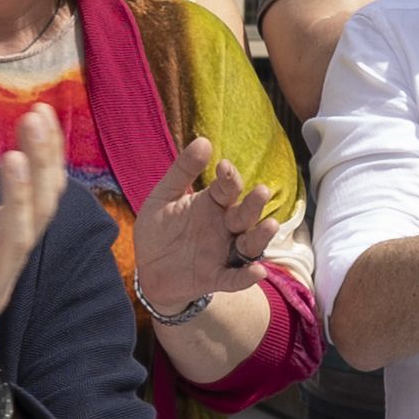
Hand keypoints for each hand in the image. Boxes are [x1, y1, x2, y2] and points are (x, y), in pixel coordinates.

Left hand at [0, 107, 72, 418]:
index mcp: (1, 240)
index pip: (34, 192)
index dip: (41, 154)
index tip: (39, 111)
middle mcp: (4, 262)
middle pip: (34, 210)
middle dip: (37, 165)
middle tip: (35, 122)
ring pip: (13, 244)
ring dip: (15, 203)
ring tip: (12, 160)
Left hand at [129, 135, 270, 315]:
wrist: (147, 270)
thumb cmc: (159, 231)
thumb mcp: (163, 198)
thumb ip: (182, 172)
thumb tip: (203, 140)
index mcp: (212, 204)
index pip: (228, 188)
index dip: (228, 177)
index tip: (223, 166)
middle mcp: (224, 227)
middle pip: (245, 214)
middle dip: (254, 204)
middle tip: (261, 191)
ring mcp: (222, 253)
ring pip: (249, 244)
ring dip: (260, 235)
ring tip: (271, 225)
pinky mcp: (215, 278)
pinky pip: (234, 278)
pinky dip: (246, 276)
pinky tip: (258, 271)